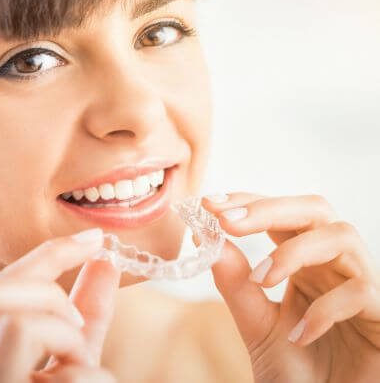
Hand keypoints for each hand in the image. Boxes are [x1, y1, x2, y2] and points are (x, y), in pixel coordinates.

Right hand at [0, 228, 119, 382]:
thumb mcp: (77, 352)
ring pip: (14, 324)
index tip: (95, 239)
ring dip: (66, 337)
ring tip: (79, 366)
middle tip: (76, 325)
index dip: (51, 253)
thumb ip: (88, 309)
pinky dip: (89, 378)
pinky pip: (60, 377)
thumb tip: (106, 258)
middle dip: (48, 295)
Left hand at [197, 192, 379, 382]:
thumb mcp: (256, 324)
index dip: (247, 202)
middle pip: (313, 209)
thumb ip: (235, 284)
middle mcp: (333, 265)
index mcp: (304, 261)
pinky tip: (299, 333)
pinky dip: (324, 308)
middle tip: (226, 220)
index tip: (209, 204)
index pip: (280, 213)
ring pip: (341, 236)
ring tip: (261, 279)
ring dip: (294, 251)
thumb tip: (207, 238)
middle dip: (268, 208)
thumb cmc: (297, 370)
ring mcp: (361, 285)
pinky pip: (361, 291)